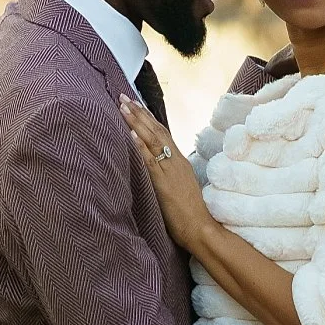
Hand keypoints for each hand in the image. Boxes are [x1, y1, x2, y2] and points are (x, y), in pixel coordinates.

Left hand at [119, 95, 210, 249]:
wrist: (201, 228)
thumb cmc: (191, 214)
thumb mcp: (181, 188)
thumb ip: (170, 176)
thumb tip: (159, 171)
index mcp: (180, 162)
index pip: (163, 134)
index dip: (149, 118)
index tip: (136, 105)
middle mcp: (176, 161)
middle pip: (156, 130)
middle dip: (139, 113)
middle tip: (124, 96)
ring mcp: (170, 170)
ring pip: (152, 139)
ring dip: (137, 122)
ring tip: (123, 106)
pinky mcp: (164, 182)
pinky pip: (151, 160)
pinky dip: (140, 145)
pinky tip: (131, 133)